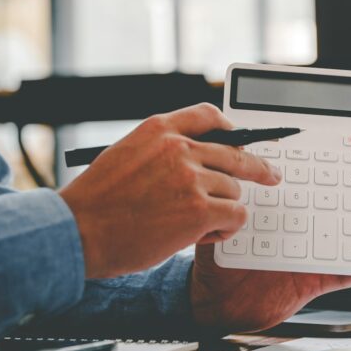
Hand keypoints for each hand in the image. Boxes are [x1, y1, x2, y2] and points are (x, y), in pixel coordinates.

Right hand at [59, 103, 279, 278]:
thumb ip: (161, 151)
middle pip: (236, 152)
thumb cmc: (96, 203)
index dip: (232, 128)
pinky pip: (235, 215)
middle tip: (271, 175)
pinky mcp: (200, 210)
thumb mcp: (125, 155)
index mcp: (158, 129)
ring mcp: (191, 178)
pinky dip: (226, 228)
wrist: (78, 231)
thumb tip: (195, 158)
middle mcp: (178, 147)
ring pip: (234, 189)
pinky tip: (207, 235)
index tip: (242, 137)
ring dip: (223, 208)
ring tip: (198, 224)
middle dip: (258, 167)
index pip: (208, 115)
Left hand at [190, 132, 350, 332]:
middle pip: (350, 204)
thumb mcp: (225, 213)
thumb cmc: (221, 255)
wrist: (215, 299)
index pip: (325, 174)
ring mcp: (315, 253)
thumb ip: (236, 185)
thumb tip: (242, 153)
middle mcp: (309, 225)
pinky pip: (345, 274)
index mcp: (293, 203)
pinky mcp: (316, 281)